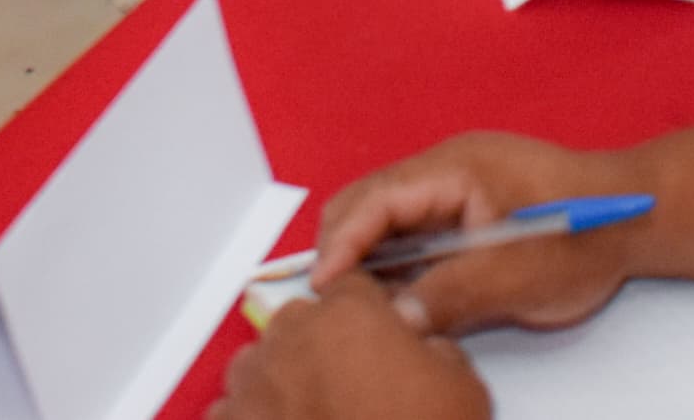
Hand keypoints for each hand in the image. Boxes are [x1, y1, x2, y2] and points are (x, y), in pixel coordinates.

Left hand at [211, 287, 486, 419]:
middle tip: (351, 386)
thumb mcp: (463, 389)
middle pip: (299, 323)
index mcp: (348, 315)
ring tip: (312, 413)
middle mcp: (292, 339)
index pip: (350, 285)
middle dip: (320, 346)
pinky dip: (251, 419)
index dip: (367, 312)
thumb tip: (420, 344)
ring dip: (280, 381)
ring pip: (258, 364)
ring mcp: (255, 385)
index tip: (377, 336)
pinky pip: (230, 411)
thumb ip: (437, 348)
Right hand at [310, 134, 640, 339]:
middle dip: (344, 249)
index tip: (324, 287)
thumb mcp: (519, 273)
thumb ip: (453, 293)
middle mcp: (447, 170)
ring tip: (359, 307)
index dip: (343, 243)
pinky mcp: (466, 210)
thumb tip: (395, 318)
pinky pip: (415, 234)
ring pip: (388, 221)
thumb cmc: (587, 230)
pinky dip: (397, 265)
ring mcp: (455, 188)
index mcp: (456, 167)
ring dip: (369, 260)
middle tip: (332, 302)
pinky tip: (397, 300)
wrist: (638, 216)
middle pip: (370, 202)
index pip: (376, 198)